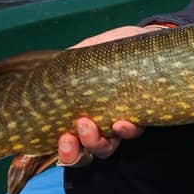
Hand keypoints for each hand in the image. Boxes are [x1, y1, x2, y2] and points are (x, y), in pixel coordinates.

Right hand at [57, 24, 164, 165]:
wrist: (144, 40)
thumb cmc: (112, 51)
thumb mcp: (85, 53)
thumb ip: (66, 65)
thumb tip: (49, 71)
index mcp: (84, 112)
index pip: (71, 143)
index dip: (64, 151)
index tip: (61, 138)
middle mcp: (102, 124)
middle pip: (85, 151)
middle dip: (73, 153)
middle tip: (68, 138)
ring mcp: (122, 122)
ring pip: (107, 147)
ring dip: (96, 142)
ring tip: (89, 125)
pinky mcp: (143, 115)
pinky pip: (134, 132)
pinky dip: (126, 131)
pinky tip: (122, 122)